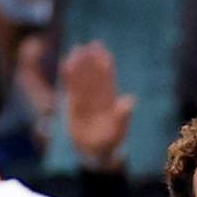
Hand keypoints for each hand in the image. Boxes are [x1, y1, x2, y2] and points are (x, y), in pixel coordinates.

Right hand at [59, 41, 135, 168]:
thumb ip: (122, 116)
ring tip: (77, 49)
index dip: (105, 65)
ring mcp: (86, 100)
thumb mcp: (118, 131)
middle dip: (92, 61)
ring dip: (80, 65)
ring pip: (82, 79)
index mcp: (110, 101)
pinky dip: (69, 77)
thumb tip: (130, 101)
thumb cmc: (109, 143)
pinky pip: (72, 88)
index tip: (102, 50)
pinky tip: (66, 64)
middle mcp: (98, 97)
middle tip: (89, 45)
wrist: (95, 152)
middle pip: (94, 75)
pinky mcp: (75, 105)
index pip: (107, 79)